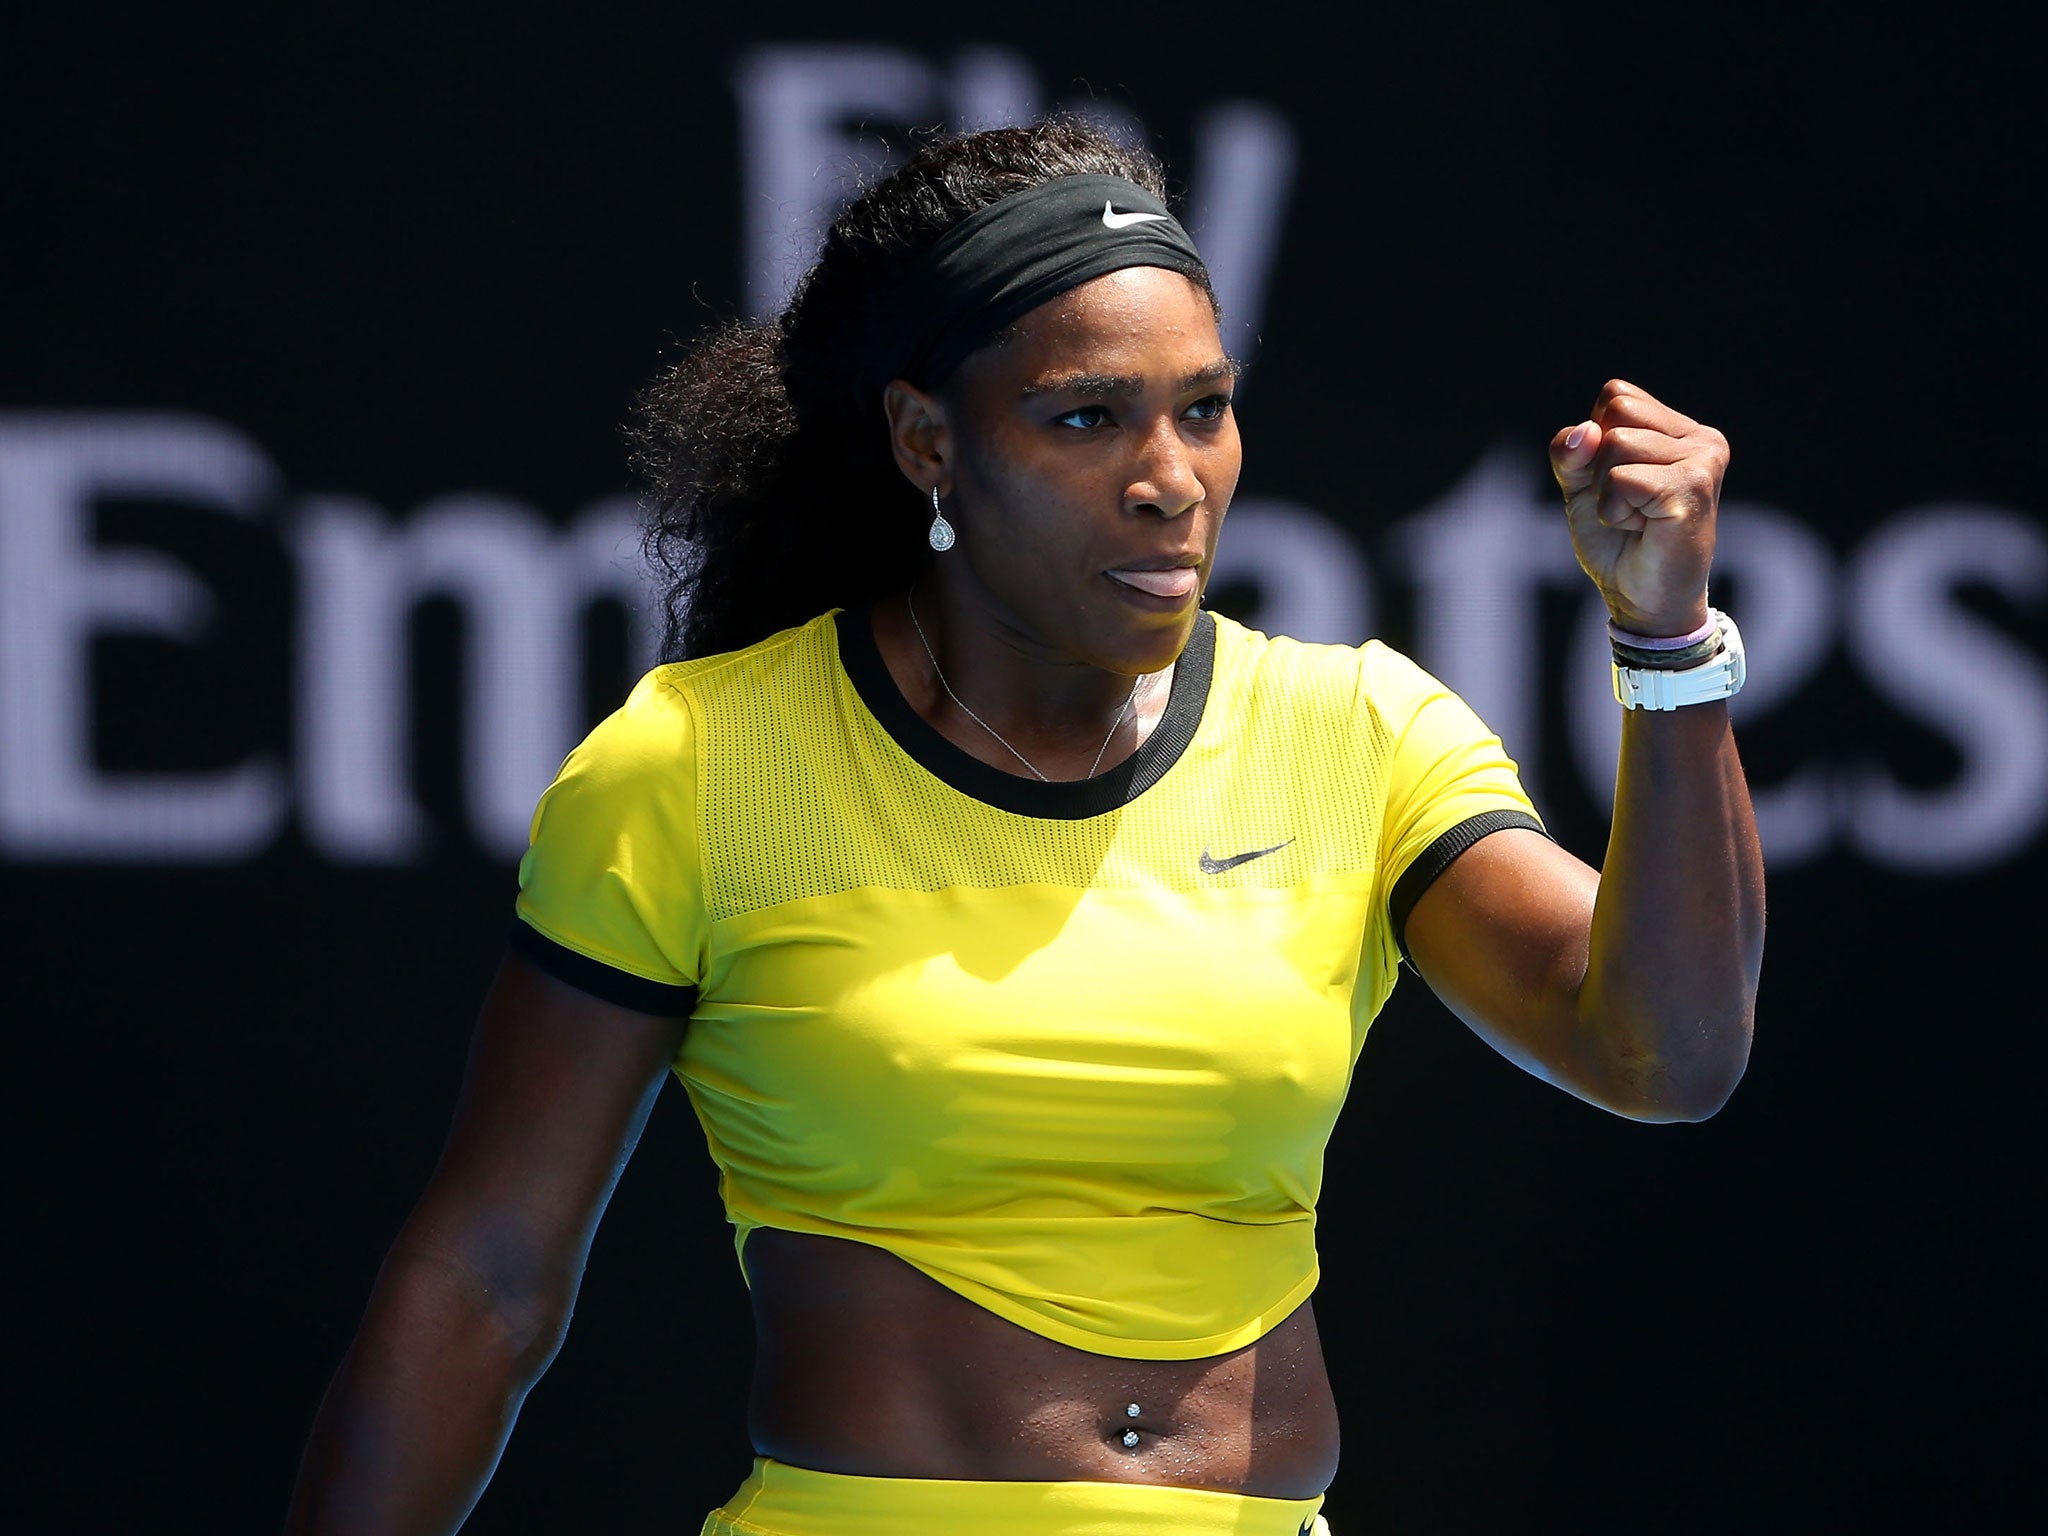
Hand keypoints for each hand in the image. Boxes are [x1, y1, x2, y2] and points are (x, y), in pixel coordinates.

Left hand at [1550, 379, 1728, 636]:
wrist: (1642, 600)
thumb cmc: (1618, 542)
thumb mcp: (1581, 486)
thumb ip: (1571, 451)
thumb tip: (1585, 431)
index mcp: (1680, 428)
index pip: (1615, 396)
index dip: (1594, 443)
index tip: (1617, 484)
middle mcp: (1701, 437)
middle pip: (1616, 411)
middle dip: (1600, 463)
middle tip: (1627, 503)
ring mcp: (1703, 459)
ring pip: (1615, 444)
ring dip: (1607, 491)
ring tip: (1637, 517)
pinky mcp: (1693, 486)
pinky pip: (1621, 478)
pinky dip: (1614, 510)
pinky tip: (1642, 528)